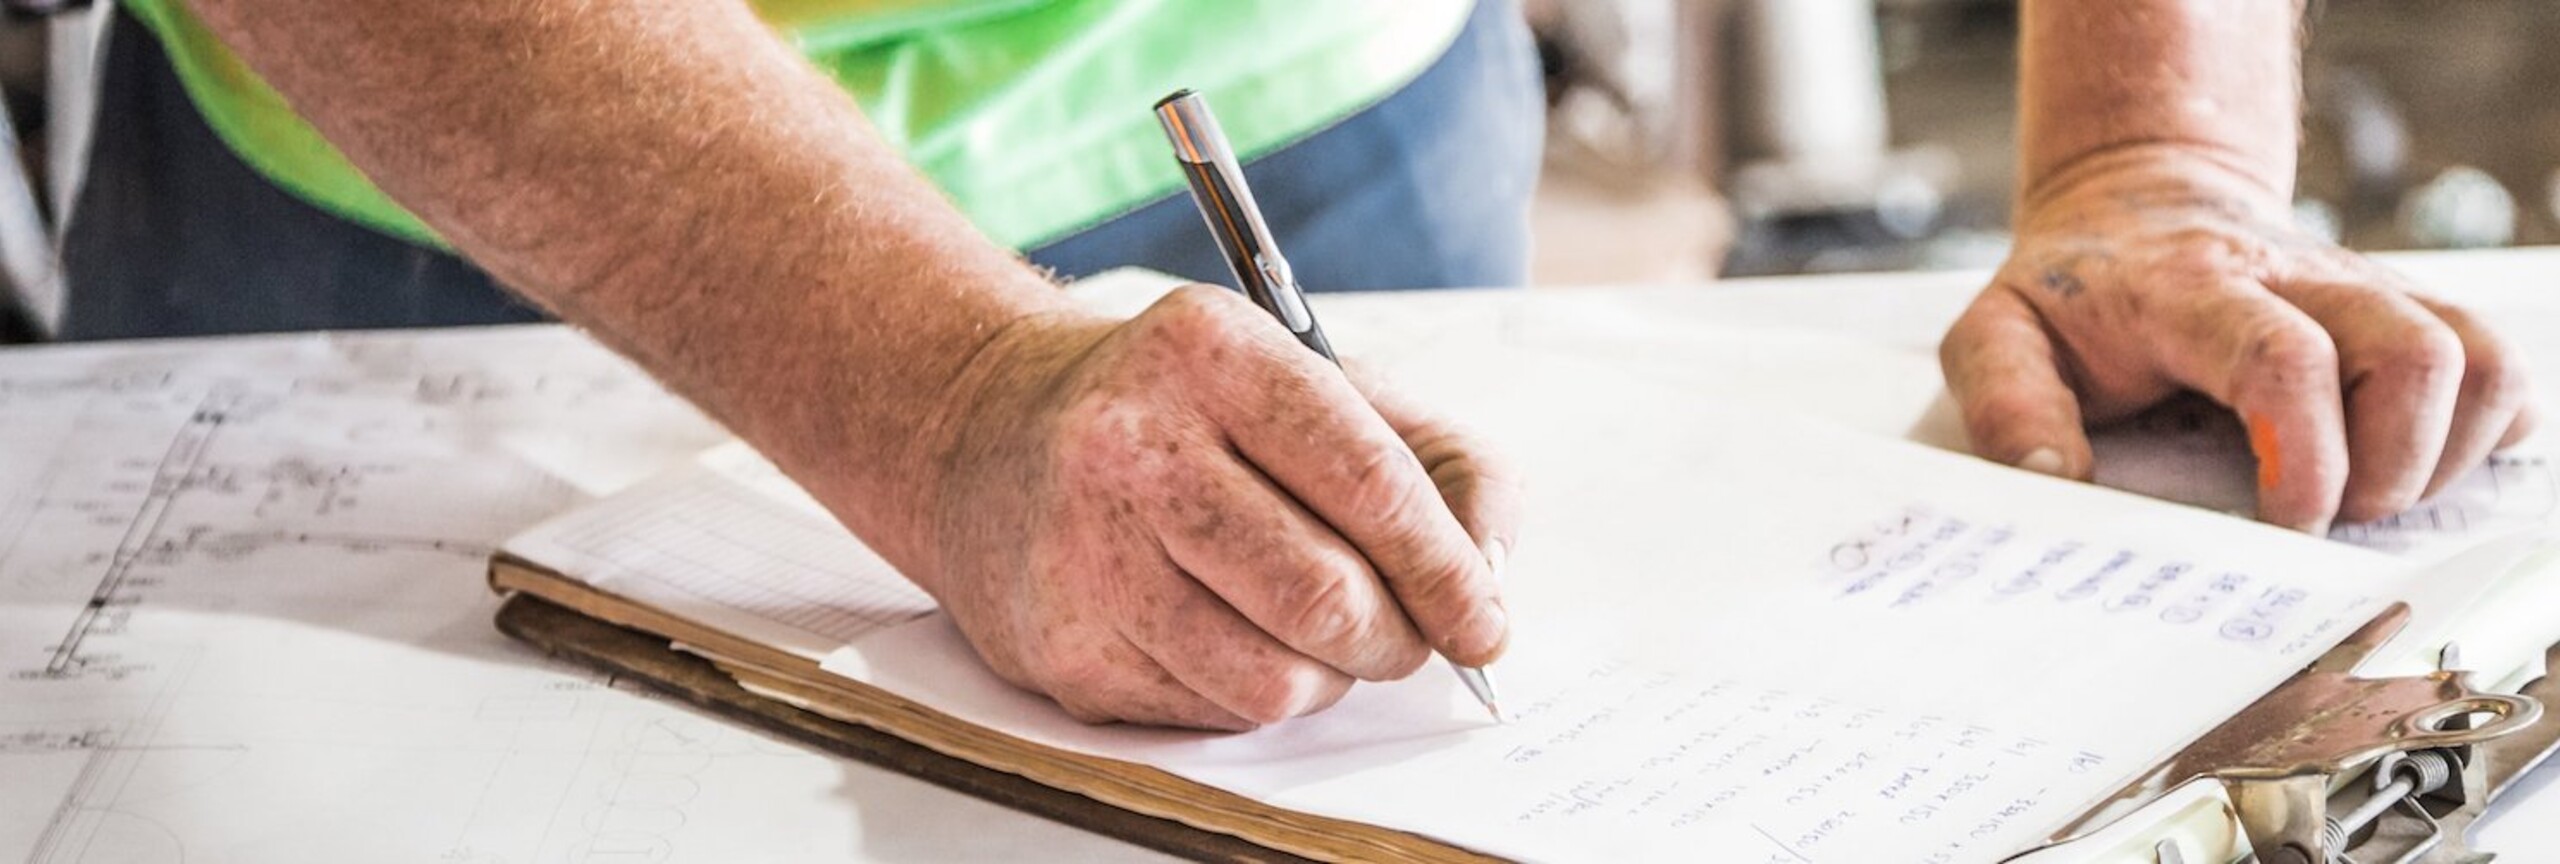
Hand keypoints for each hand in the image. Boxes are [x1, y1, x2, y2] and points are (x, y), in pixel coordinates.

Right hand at [904, 285, 1517, 729]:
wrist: (990, 434)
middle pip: (1325, 596)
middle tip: (1407, 637)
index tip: (1484, 620)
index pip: (1368, 483)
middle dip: (1397, 638)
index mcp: (1213, 350)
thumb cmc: (1190, 414)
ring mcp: (1084, 549)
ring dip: (1330, 677)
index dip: (1448, 570)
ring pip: (1274, 679)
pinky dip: (1254, 692)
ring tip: (1316, 632)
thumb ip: (1442, 461)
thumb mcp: (1321, 383)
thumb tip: (1490, 573)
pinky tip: (1228, 633)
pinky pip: (1212, 713)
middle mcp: (1133, 442)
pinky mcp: (1062, 644)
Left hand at [1941, 147, 2537, 532]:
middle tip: (2330, 520)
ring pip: (2478, 356)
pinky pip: (2498, 364)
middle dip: (2393, 467)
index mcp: (2193, 291)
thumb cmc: (2073, 291)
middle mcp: (2300, 280)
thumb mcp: (1996, 333)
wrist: (2138, 202)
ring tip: (2373, 495)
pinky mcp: (2408, 311)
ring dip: (2446, 453)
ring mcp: (2366, 290)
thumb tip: (2051, 481)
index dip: (2307, 454)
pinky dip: (2484, 428)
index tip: (2290, 524)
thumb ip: (2006, 404)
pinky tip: (2415, 464)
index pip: (2283, 357)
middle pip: (2413, 352)